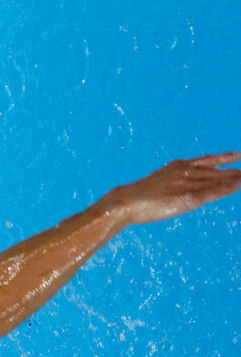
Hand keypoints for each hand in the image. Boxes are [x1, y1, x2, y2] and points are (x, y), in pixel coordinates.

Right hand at [102, 152, 240, 225]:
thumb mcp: (160, 186)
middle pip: (216, 170)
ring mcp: (188, 183)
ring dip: (236, 177)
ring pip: (218, 179)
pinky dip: (228, 187)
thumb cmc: (138, 197)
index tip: (238, 155)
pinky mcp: (189, 197)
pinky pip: (214, 191)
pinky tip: (239, 184)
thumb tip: (181, 188)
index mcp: (177, 166)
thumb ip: (175, 184)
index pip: (207, 160)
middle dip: (234, 169)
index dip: (224, 158)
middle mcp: (185, 171)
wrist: (126, 201)